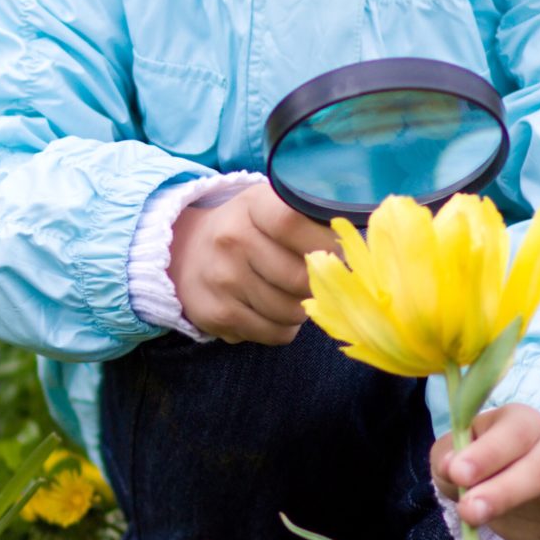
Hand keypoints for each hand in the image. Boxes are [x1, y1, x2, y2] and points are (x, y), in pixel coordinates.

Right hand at [169, 182, 339, 344]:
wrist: (184, 253)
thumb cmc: (247, 229)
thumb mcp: (269, 207)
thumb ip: (308, 219)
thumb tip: (355, 247)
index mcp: (252, 206)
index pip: (293, 223)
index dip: (324, 243)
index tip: (336, 252)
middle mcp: (232, 240)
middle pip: (299, 277)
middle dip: (318, 285)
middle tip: (315, 280)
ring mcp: (222, 279)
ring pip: (291, 311)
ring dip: (302, 309)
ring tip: (290, 294)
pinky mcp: (218, 315)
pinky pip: (274, 333)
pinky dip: (284, 328)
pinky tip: (270, 310)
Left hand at [430, 404, 539, 539]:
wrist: (496, 476)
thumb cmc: (471, 460)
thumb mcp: (451, 455)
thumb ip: (449, 456)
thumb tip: (453, 469)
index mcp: (518, 423)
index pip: (507, 432)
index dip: (483, 451)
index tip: (456, 472)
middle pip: (539, 463)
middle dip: (506, 486)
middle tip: (472, 509)